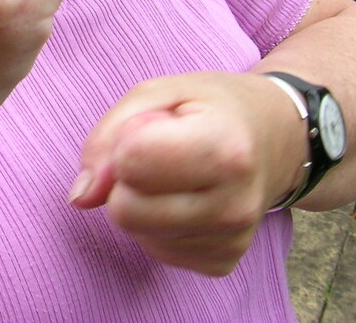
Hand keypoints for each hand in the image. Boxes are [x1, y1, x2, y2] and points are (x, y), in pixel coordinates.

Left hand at [68, 72, 307, 275]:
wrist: (275, 137)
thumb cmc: (210, 106)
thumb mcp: (158, 92)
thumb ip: (109, 135)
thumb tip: (80, 196)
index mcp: (224, 148)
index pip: (131, 162)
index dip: (124, 140)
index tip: (150, 125)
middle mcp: (234, 203)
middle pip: (126, 211)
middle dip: (125, 178)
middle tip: (156, 152)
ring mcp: (232, 239)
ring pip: (137, 233)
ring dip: (140, 200)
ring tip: (175, 172)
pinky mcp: (223, 263)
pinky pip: (156, 250)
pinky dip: (158, 223)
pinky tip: (185, 196)